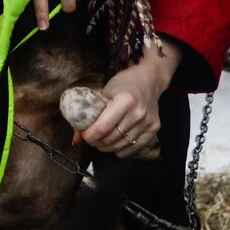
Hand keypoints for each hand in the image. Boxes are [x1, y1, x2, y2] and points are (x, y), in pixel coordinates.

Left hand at [78, 35, 181, 158]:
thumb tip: (76, 140)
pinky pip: (132, 149)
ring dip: (107, 147)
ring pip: (120, 146)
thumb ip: (89, 114)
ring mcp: (148, 122)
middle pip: (110, 139)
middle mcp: (138, 112)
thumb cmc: (123, 83)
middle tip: (91, 138)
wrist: (149, 80)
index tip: (84, 135)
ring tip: (101, 141)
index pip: (102, 128)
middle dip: (96, 142)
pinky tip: (115, 142)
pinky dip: (120, 150)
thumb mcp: (104, 92)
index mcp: (125, 100)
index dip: (89, 136)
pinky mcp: (154, 129)